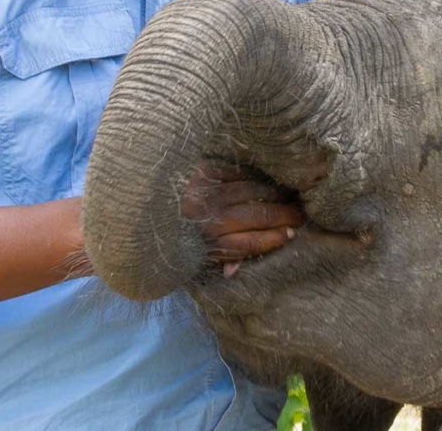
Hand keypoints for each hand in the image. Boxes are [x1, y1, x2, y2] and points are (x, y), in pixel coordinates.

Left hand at [181, 161, 304, 273]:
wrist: (141, 211)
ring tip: (287, 196)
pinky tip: (263, 181)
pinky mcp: (201, 171)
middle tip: (300, 214)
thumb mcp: (191, 258)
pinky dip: (251, 177)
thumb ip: (217, 261)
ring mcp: (205, 192)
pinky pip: (236, 173)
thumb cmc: (170, 238)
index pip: (250, 243)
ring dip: (273, 193)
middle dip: (284, 215)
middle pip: (257, 216)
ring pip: (251, 191)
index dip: (275, 238)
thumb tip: (235, 271)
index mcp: (206, 245)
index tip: (292, 234)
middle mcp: (208, 219)